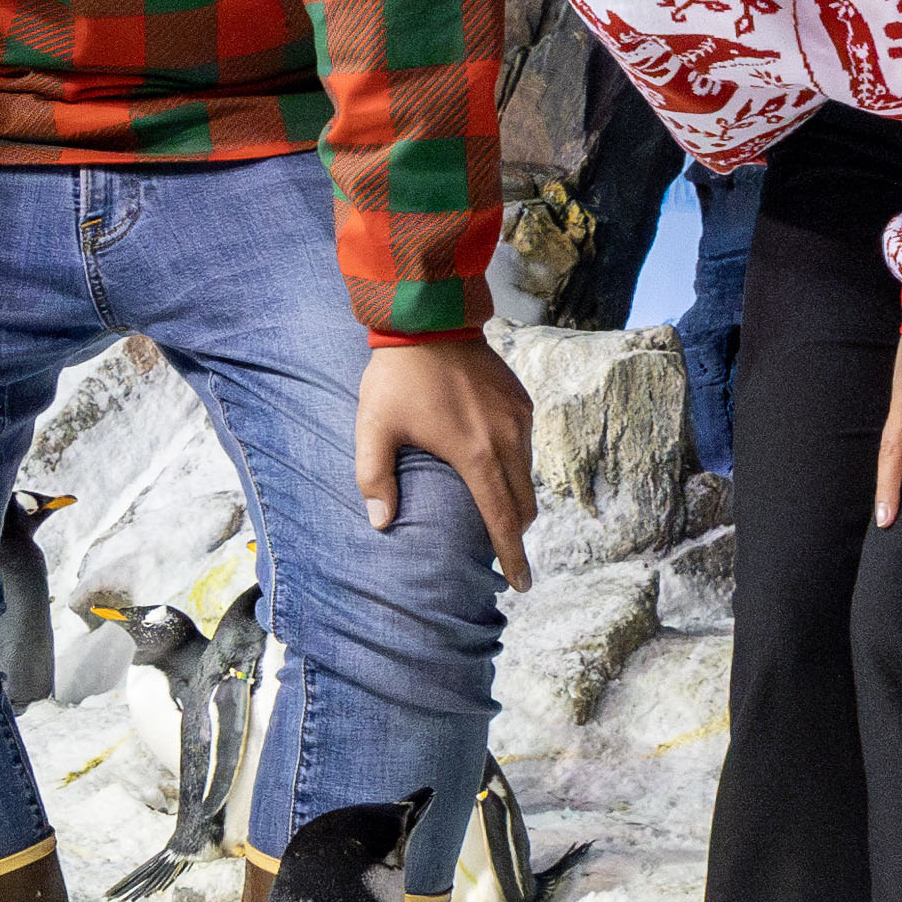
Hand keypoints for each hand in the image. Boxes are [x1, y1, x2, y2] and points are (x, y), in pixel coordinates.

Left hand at [354, 333, 538, 590]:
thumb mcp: (374, 430)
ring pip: (527, 476)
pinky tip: (494, 467)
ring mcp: (519, 418)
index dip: (512, 556)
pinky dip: (516, 467)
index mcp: (476, 456)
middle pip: (524, 505)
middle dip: (516, 534)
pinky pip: (526, 446)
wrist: (430, 317)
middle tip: (503, 552)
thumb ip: (375, 480)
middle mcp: (507, 441)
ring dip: (516, 499)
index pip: (501, 520)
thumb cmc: (397, 377)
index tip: (520, 584)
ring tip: (495, 512)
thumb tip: (382, 524)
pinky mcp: (521, 400)